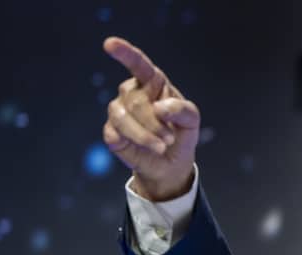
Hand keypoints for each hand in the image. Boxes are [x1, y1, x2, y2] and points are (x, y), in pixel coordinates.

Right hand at [102, 37, 199, 200]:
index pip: (138, 64)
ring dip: (145, 135)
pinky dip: (135, 143)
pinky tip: (147, 148)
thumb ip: (181, 110)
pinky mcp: (111, 131)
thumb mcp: (191, 121)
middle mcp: (132, 92)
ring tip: (162, 146)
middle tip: (169, 139)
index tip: (110, 44)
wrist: (172, 162)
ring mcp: (119, 110)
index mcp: (152, 83)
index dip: (125, 53)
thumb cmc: (181, 133)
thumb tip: (158, 107)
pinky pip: (115, 134)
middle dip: (154, 124)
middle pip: (135, 101)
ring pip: (122, 117)